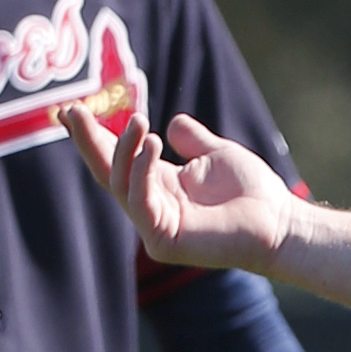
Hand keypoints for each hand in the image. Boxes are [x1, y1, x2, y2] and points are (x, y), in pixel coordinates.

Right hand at [60, 104, 293, 272]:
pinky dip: (141, 171)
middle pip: (107, 173)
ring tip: (140, 121)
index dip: (93, 137)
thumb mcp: (216, 155)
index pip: (117, 161)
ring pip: (121, 184)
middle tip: (70, 111)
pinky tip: (151, 144)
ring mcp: (155, 227)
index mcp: (160, 187)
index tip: (70, 111)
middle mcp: (152, 207)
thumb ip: (192, 140)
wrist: (280, 223)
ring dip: (124, 149)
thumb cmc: (254, 193)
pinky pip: (140, 201)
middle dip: (87, 142)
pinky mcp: (164, 241)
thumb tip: (172, 123)